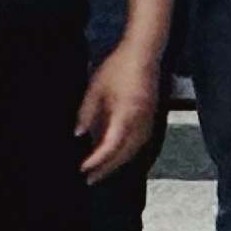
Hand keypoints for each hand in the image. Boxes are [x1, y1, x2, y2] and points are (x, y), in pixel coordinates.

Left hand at [74, 38, 160, 179]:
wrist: (143, 52)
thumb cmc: (119, 67)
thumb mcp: (95, 88)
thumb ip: (86, 113)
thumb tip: (79, 134)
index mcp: (126, 113)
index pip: (111, 145)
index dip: (97, 160)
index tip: (83, 168)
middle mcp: (141, 120)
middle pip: (125, 153)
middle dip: (107, 168)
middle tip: (90, 178)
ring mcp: (149, 119)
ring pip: (135, 150)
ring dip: (118, 162)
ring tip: (102, 170)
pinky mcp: (151, 116)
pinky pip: (141, 142)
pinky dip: (128, 152)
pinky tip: (117, 154)